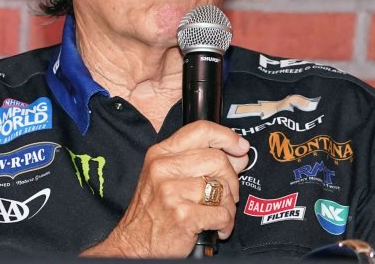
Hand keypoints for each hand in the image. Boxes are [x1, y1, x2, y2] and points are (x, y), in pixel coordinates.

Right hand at [80, 120, 250, 257]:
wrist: (134, 245)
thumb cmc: (153, 211)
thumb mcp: (165, 177)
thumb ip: (198, 161)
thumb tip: (238, 154)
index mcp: (160, 154)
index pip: (200, 130)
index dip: (227, 136)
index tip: (240, 146)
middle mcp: (163, 168)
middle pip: (217, 159)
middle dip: (232, 179)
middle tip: (228, 194)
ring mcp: (171, 191)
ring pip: (222, 187)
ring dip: (228, 206)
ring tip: (218, 213)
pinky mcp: (182, 215)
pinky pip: (222, 214)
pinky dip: (225, 224)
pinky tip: (216, 228)